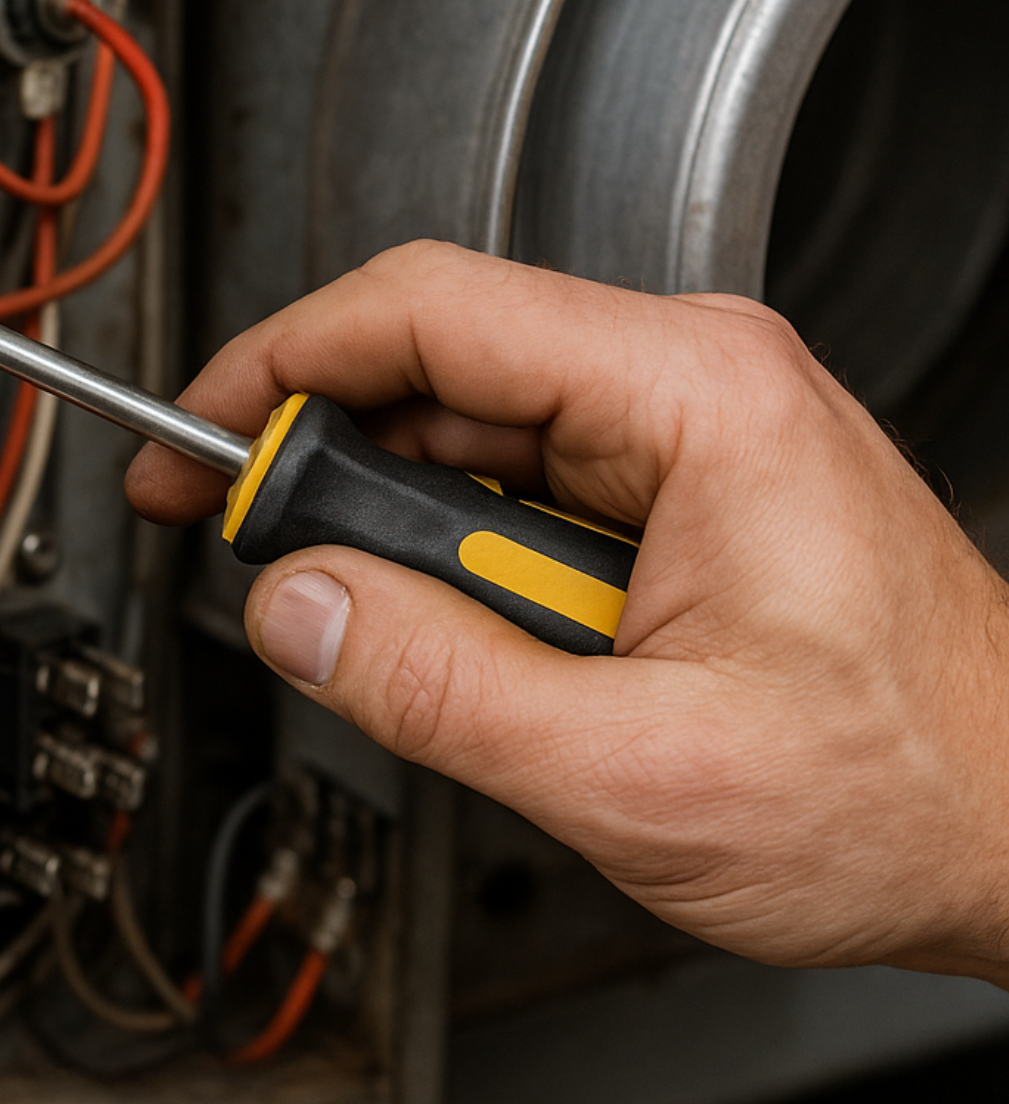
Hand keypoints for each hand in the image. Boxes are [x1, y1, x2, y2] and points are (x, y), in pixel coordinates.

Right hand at [127, 241, 1008, 981]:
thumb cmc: (908, 791)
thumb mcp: (634, 769)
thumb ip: (434, 687)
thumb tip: (294, 611)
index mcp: (694, 396)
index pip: (425, 312)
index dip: (278, 368)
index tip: (196, 440)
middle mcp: (689, 385)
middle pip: (431, 370)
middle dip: (320, 466)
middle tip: (255, 562)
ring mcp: (681, 435)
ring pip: (464, 436)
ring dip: (398, 534)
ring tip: (395, 640)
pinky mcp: (671, 492)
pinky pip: (514, 489)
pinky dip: (455, 559)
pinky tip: (467, 638)